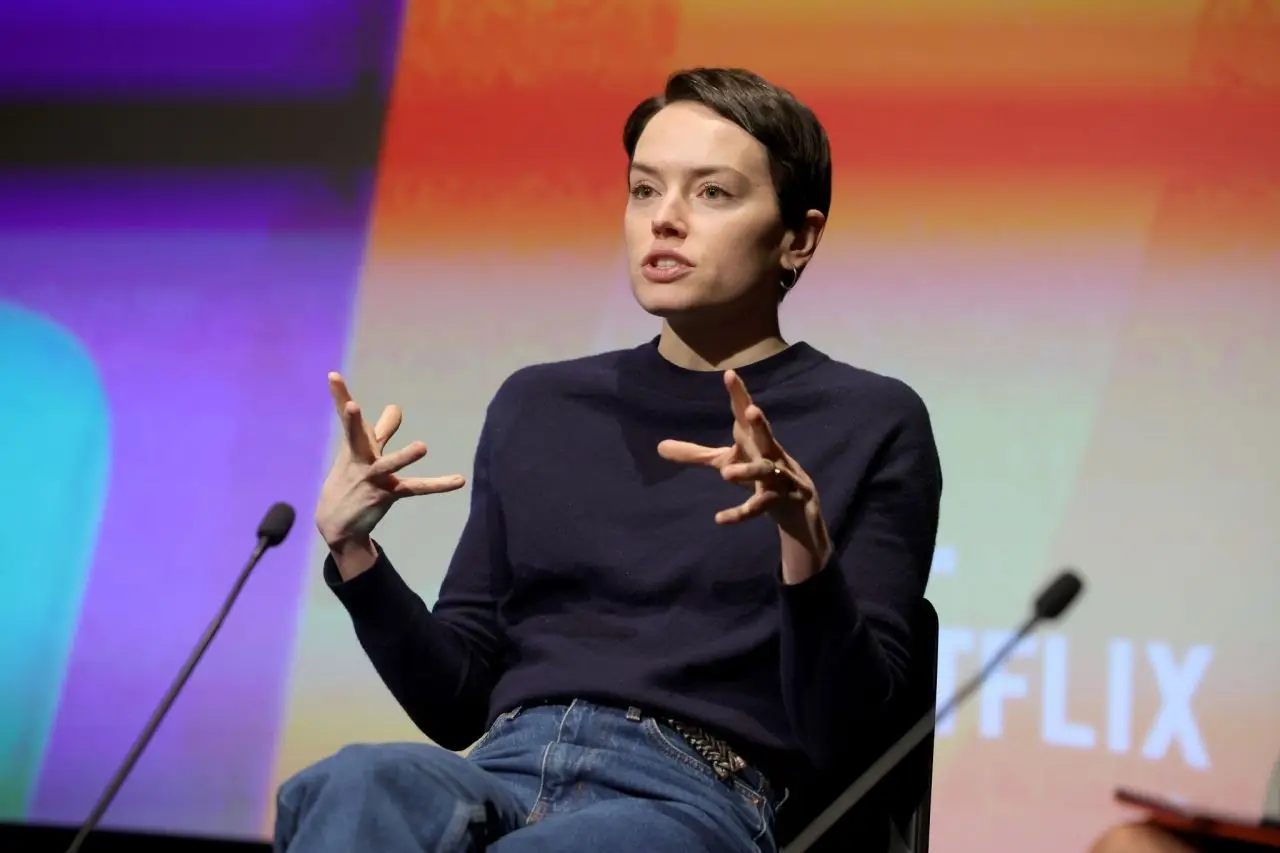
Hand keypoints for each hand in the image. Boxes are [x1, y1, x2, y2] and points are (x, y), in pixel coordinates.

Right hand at [314, 373, 464, 558]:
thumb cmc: (350, 479)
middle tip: (352, 406)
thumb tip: (396, 407)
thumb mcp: (363, 453)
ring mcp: (373, 478)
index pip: (346, 418)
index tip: (333, 375)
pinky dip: (439, 484)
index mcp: (353, 446)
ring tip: (422, 447)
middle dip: (353, 421)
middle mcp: (360, 459)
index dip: (339, 395)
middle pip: (356, 437)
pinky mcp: (387, 494)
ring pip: (389, 464)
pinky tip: (459, 480)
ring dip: (404, 456)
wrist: (336, 524)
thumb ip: (382, 430)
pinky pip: (416, 488)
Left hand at [657, 370, 831, 581]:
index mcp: (754, 439)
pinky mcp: (781, 499)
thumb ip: (695, 454)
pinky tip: (720, 518)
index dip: (738, 394)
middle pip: (766, 435)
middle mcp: (768, 453)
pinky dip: (741, 513)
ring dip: (748, 471)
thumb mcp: (725, 462)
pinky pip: (760, 506)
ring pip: (765, 471)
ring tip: (726, 474)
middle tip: (751, 410)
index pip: (744, 413)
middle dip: (760, 423)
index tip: (729, 374)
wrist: (796, 505)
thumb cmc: (756, 473)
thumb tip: (658, 446)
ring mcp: (779, 476)